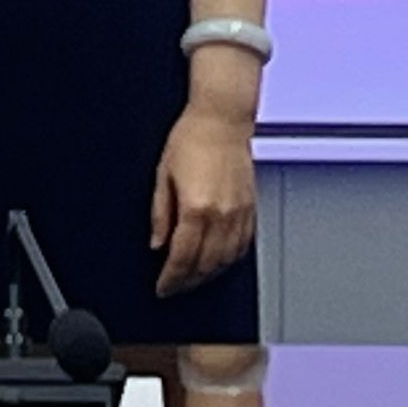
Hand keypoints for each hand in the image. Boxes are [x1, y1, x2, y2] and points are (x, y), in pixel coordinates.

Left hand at [149, 103, 256, 297]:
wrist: (222, 118)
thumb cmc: (191, 138)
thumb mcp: (163, 175)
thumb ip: (160, 214)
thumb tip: (157, 243)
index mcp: (196, 208)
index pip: (182, 258)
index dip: (170, 279)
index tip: (163, 288)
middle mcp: (221, 215)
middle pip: (204, 265)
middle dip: (188, 282)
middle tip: (175, 288)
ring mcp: (238, 213)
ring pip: (226, 261)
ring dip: (208, 275)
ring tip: (193, 279)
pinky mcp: (250, 208)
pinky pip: (242, 246)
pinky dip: (229, 261)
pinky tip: (218, 262)